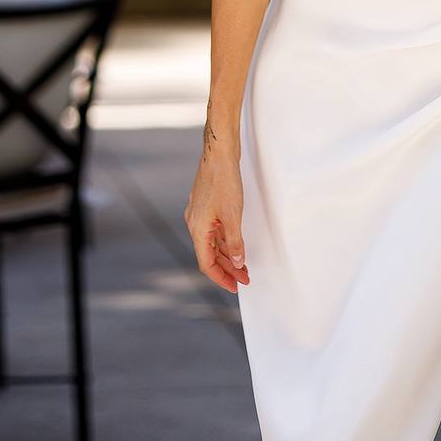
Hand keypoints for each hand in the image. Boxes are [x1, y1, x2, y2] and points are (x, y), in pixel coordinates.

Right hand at [184, 150, 249, 292]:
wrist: (219, 153)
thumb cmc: (223, 180)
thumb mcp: (233, 215)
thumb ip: (235, 241)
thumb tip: (238, 261)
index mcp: (198, 229)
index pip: (207, 263)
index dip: (221, 277)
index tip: (235, 286)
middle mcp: (195, 224)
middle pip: (210, 255)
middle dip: (228, 269)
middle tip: (244, 279)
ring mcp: (200, 215)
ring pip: (213, 243)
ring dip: (228, 255)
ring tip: (244, 265)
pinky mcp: (206, 206)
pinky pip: (214, 231)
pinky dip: (225, 241)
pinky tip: (237, 245)